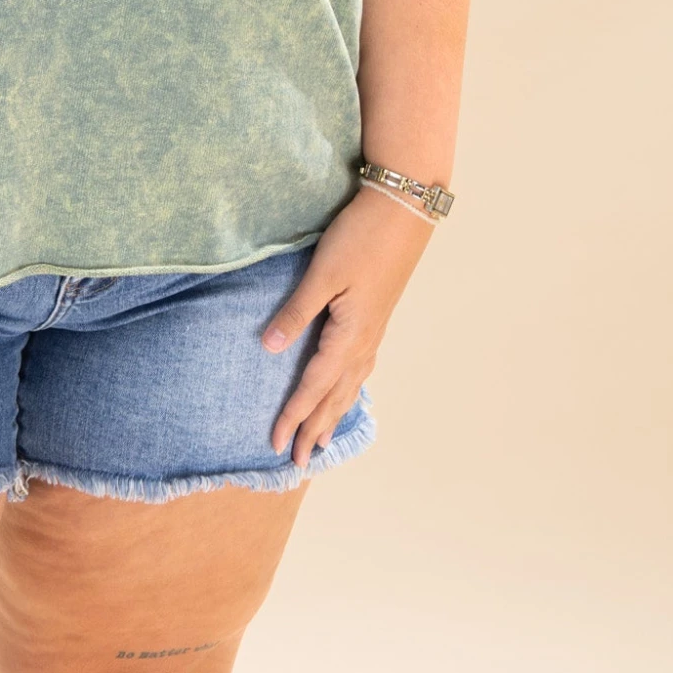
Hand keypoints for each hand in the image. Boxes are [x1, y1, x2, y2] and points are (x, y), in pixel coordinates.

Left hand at [261, 184, 434, 465]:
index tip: (276, 445)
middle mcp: (364, 342)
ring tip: (320, 439)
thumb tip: (269, 349)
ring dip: (333, 414)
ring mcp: (374, 330)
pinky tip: (346, 389)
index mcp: (349, 336)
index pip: (314, 386)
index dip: (293, 416)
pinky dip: (348, 390)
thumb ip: (296, 312)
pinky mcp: (376, 317)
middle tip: (297, 461)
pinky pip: (360, 368)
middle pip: (335, 396)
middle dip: (314, 428)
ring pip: (350, 385)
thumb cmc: (360, 238)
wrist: (403, 212)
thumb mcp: (322, 274)